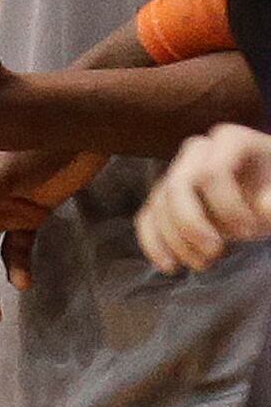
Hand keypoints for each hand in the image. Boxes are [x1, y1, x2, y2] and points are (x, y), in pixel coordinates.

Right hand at [141, 122, 270, 271]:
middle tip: (216, 253)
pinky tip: (171, 266)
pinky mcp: (163, 198)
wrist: (264, 195)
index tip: (250, 234)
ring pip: (158, 206)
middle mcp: (197, 151)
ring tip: (204, 264)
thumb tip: (262, 205)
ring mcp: (175, 173)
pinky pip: (146, 219)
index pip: (212, 172)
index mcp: (230, 140)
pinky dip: (154, 245)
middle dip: (192, 225)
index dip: (228, 207)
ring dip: (177, 241)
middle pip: (176, 186)